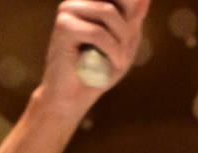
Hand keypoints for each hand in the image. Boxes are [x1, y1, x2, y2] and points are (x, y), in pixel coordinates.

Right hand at [39, 0, 144, 119]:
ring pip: (109, 12)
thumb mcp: (125, 43)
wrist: (72, 99)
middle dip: (128, 28)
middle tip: (124, 52)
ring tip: (118, 60)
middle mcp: (78, 1)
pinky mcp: (64, 26)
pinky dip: (112, 51)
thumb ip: (134, 18)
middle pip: (119, 0)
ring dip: (121, 41)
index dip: (132, 12)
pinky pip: (98, 32)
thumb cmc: (99, 71)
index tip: (129, 39)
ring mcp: (68, 10)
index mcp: (92, 2)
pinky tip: (113, 64)